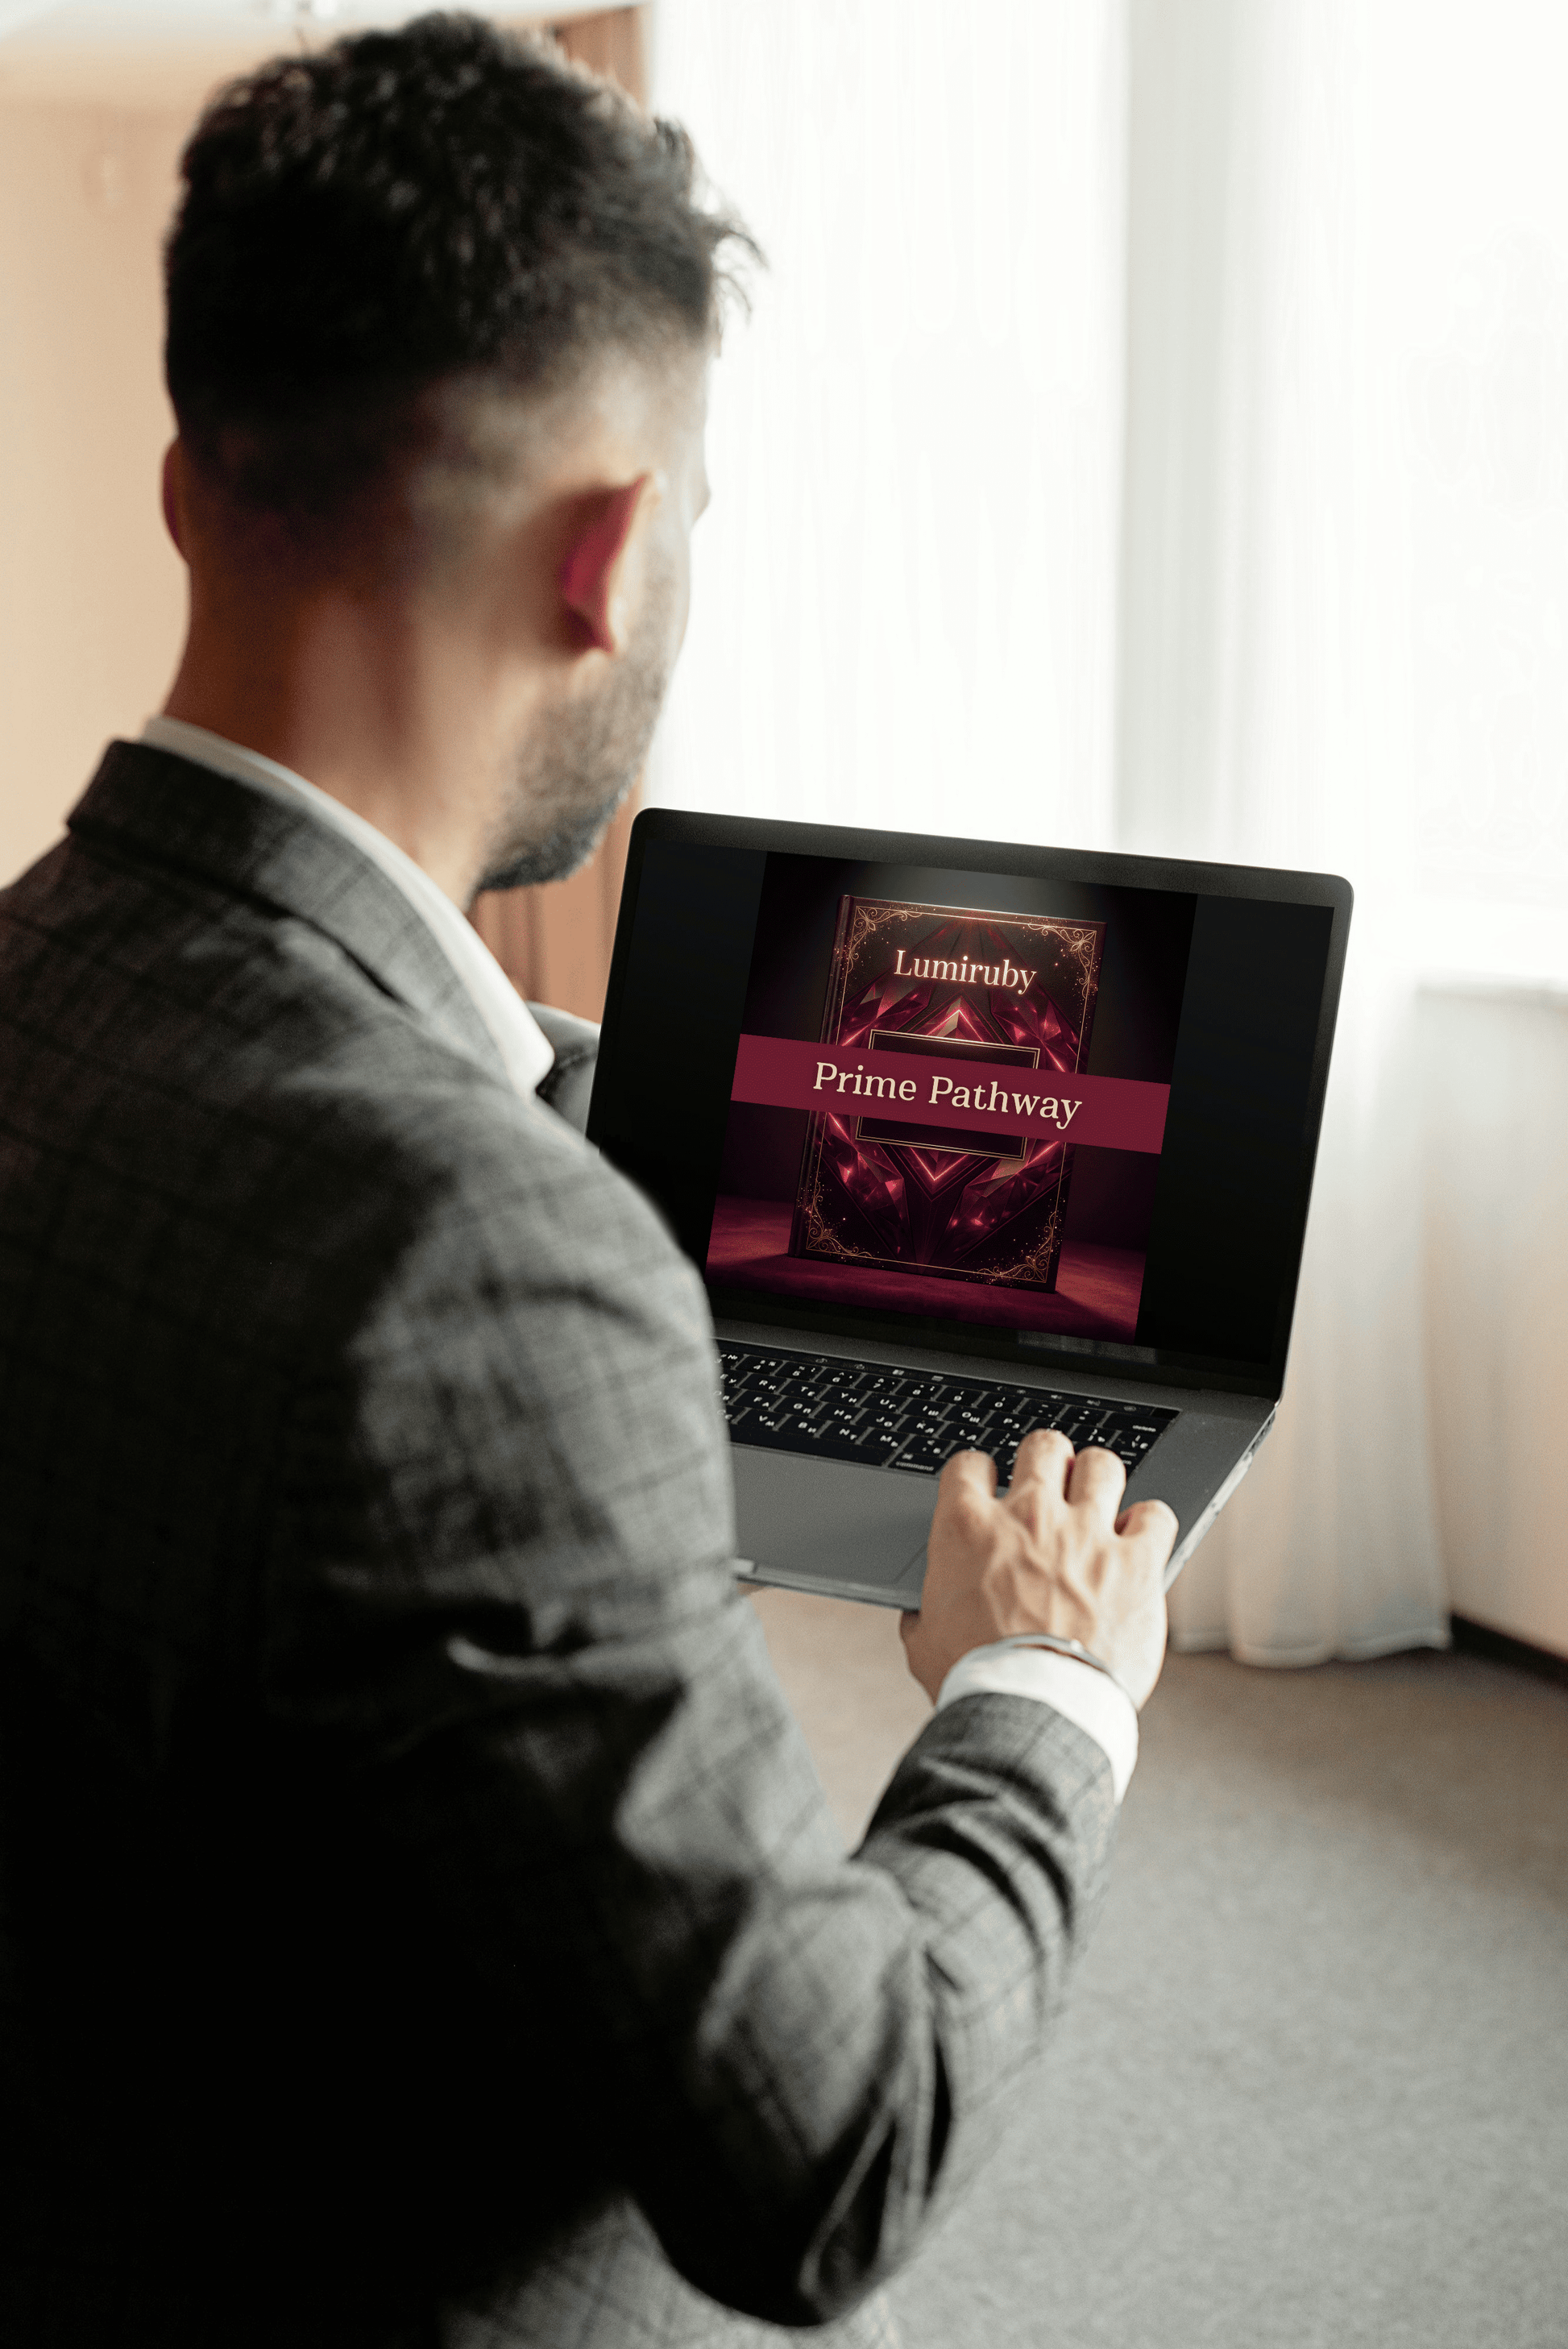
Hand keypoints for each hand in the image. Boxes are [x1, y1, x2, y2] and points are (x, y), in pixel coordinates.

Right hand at [900, 1430, 1174, 1709]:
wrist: (1032, 1711)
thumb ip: (925, 1615)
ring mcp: (1087, 1535)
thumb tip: (920, 1616)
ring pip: (1102, 1466)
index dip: (980, 1472)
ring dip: (1100, 1480)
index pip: (969, 1464)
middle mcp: (1029, 1518)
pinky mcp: (1136, 1564)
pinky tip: (1143, 1539)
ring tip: (1101, 1499)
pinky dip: (1151, 1524)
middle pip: (1043, 1447)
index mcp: (968, 1530)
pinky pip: (1156, 1516)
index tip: (988, 1485)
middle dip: (1048, 1460)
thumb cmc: (978, 1682)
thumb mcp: (926, 1644)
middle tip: (1051, 1481)